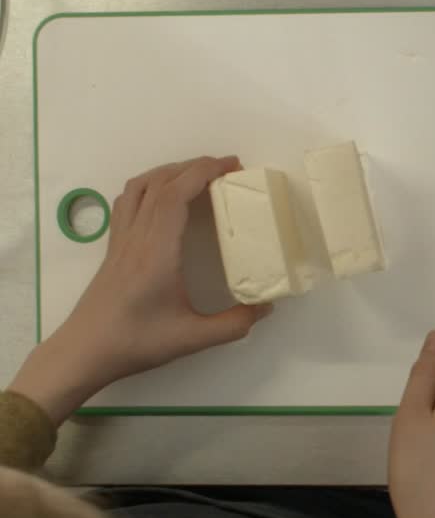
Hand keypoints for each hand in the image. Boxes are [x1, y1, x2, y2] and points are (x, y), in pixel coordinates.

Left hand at [62, 156, 271, 382]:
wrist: (84, 352)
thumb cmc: (136, 342)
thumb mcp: (192, 338)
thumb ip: (235, 323)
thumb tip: (266, 307)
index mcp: (157, 252)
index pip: (176, 195)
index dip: (203, 172)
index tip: (231, 165)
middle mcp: (137, 237)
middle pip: (160, 182)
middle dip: (194, 166)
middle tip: (226, 168)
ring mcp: (121, 240)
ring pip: (139, 187)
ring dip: (169, 171)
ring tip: (197, 175)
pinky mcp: (113, 248)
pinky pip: (128, 202)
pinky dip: (149, 186)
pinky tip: (164, 198)